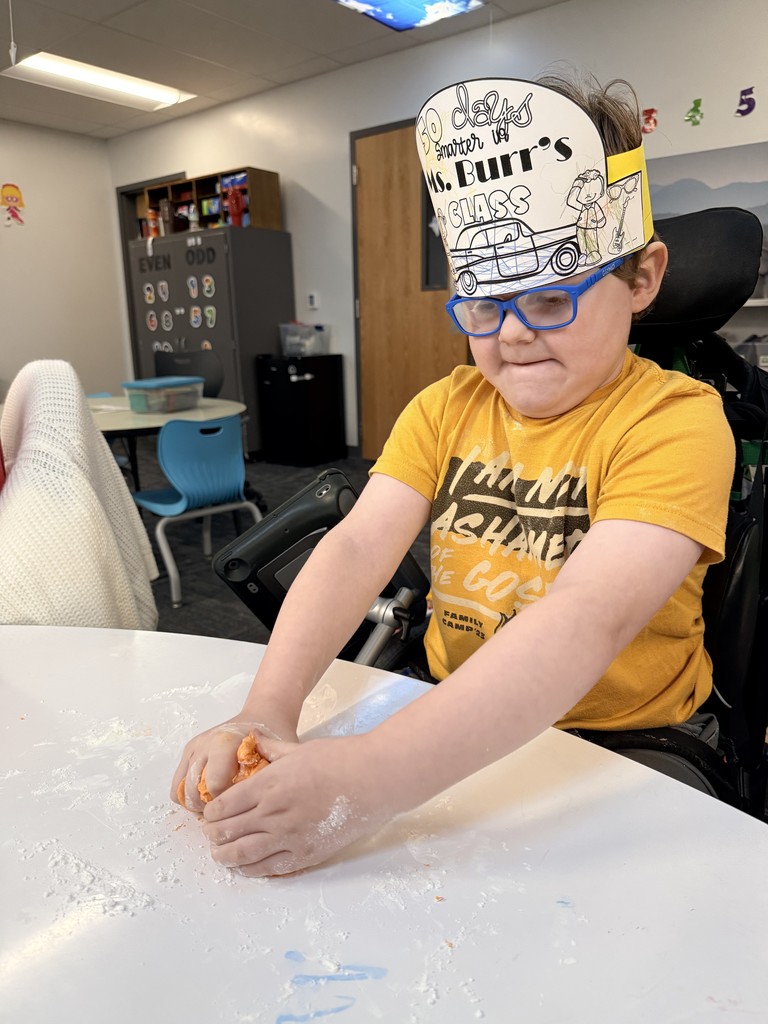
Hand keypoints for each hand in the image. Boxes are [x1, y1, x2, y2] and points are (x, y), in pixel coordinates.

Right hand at [170, 717, 296, 813]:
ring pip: (182, 792)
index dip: (227, 804)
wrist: (262, 715)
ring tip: (218, 804)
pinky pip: (177, 786)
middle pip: (194, 793)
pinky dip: (188, 797)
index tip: (241, 806)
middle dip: (210, 809)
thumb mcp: (277, 755)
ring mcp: (195, 748)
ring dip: (197, 805)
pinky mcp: (188, 752)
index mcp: (226, 743)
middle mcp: (205, 743)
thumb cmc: (272, 737)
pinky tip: (208, 797)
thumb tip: (259, 808)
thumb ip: (268, 778)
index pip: (215, 786)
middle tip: (229, 811)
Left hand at [202, 733, 392, 875]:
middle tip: (209, 836)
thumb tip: (254, 742)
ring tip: (219, 855)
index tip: (209, 815)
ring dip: (226, 856)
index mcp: (270, 783)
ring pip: (245, 853)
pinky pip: (271, 867)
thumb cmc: (339, 759)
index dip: (212, 813)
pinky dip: (253, 869)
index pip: (226, 805)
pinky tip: (245, 867)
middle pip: (230, 830)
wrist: (373, 780)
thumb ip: (272, 749)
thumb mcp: (299, 748)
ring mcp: (290, 836)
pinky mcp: (307, 853)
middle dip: (214, 835)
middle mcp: (274, 812)